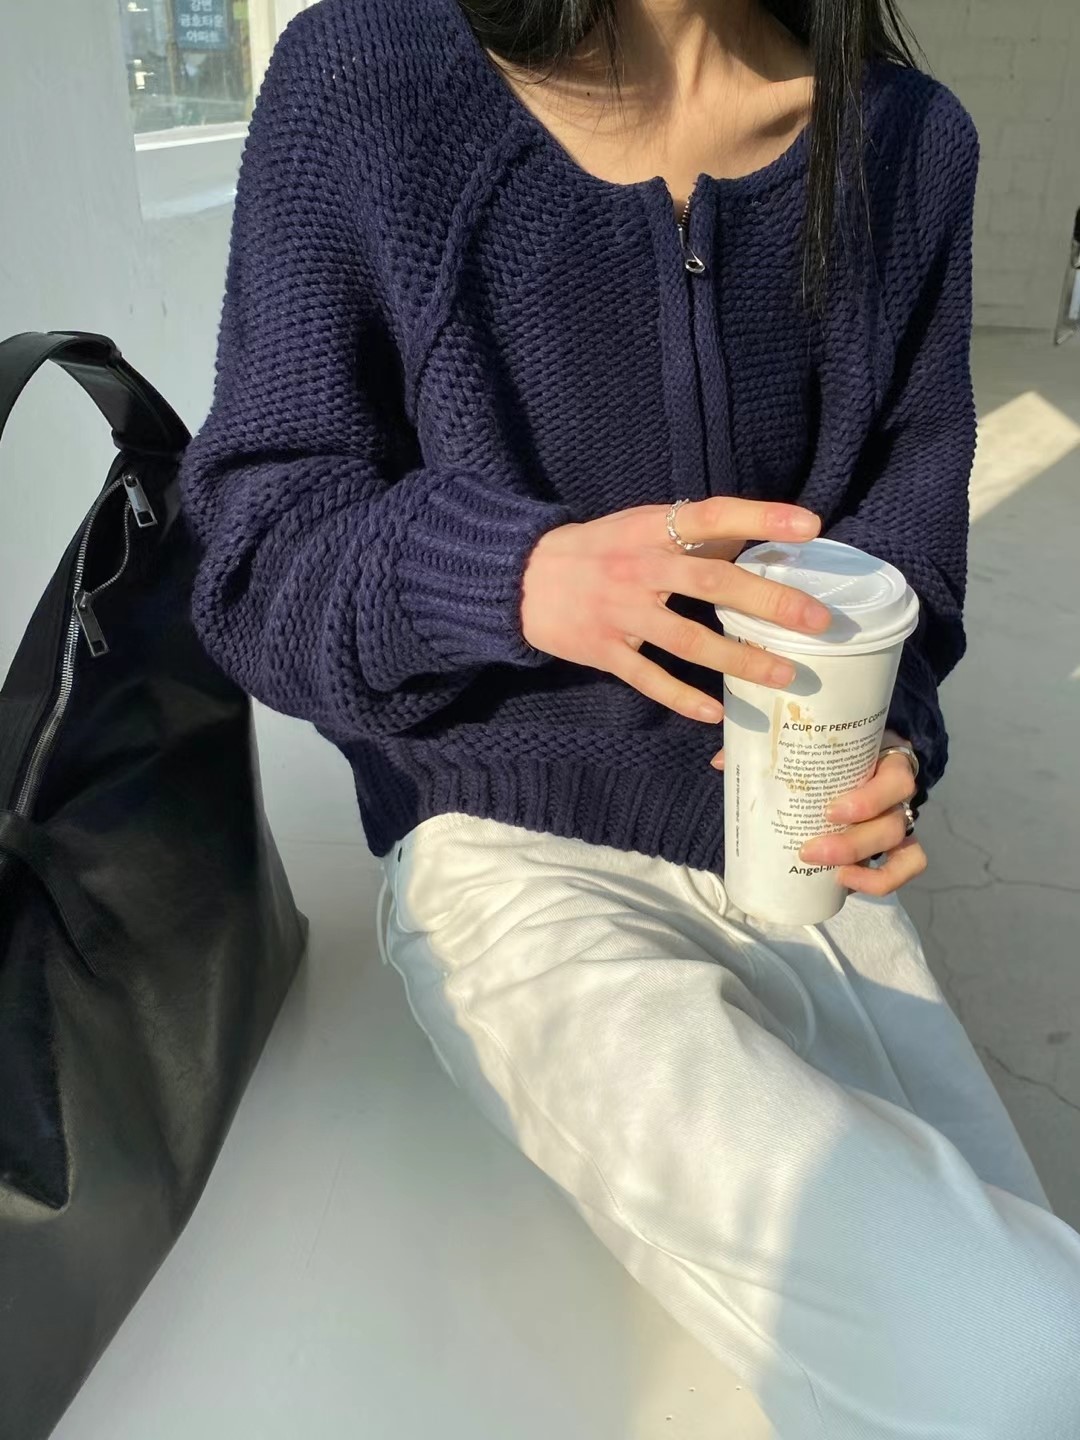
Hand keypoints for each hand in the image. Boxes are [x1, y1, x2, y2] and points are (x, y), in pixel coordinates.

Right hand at [521, 498, 831, 721]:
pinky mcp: (604, 651)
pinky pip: (649, 679)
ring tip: (784, 674)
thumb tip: (759, 536)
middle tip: (817, 620)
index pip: (713, 516)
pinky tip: (715, 712)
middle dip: (769, 602)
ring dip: (739, 659)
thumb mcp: (639, 526)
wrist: (521, 579)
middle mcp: (640, 569)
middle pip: (713, 583)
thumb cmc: (596, 549)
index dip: (762, 517)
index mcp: (652, 530)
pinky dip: (682, 698)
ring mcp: (621, 613)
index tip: (811, 525)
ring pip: (688, 640)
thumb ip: (692, 534)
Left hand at [710, 731, 925, 896]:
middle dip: (852, 842)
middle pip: (893, 821)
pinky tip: (847, 883)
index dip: (870, 799)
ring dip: (861, 861)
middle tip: (809, 849)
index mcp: (884, 758)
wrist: (848, 757)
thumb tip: (722, 761)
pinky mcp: (896, 845)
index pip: (898, 776)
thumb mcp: (808, 743)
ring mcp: (898, 819)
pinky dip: (882, 880)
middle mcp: (897, 791)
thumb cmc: (826, 750)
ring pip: (901, 845)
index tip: (829, 810)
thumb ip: (771, 747)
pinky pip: (906, 865)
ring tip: (826, 871)